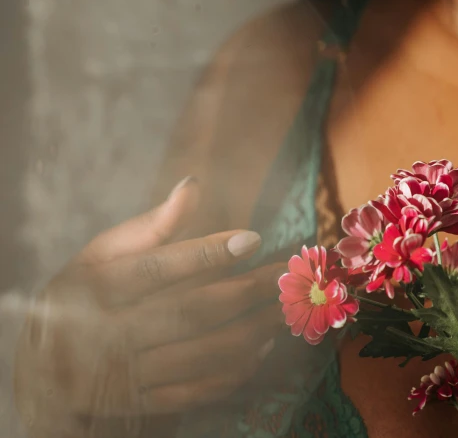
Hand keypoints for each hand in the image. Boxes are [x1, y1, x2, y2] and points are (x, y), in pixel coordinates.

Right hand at [14, 177, 284, 436]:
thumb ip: (152, 226)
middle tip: (285, 276)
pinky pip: (196, 392)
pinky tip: (261, 348)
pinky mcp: (141, 404)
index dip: (207, 253)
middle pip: (189, 312)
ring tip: (283, 309)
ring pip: (200, 355)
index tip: (253, 239)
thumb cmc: (82, 296)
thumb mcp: (101, 255)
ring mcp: (126, 375)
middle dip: (245, 293)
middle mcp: (110, 333)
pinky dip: (234, 371)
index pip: (157, 268)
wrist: (41, 371)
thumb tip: (194, 184)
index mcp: (97, 287)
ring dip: (250, 332)